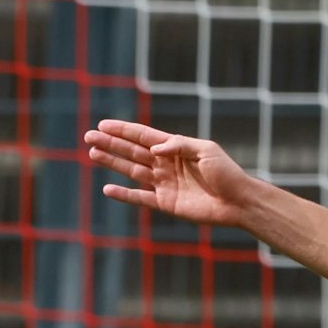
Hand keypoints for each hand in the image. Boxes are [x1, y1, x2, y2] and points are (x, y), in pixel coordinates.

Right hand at [85, 119, 257, 228]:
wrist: (238, 202)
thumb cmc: (226, 173)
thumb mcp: (205, 151)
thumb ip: (178, 145)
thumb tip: (154, 149)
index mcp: (174, 148)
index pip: (143, 136)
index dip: (123, 130)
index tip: (102, 124)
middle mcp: (165, 164)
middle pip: (132, 151)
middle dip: (111, 143)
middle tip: (89, 137)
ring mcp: (164, 184)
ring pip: (132, 171)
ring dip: (112, 162)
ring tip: (93, 154)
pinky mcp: (166, 203)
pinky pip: (140, 197)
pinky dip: (124, 194)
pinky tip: (108, 188)